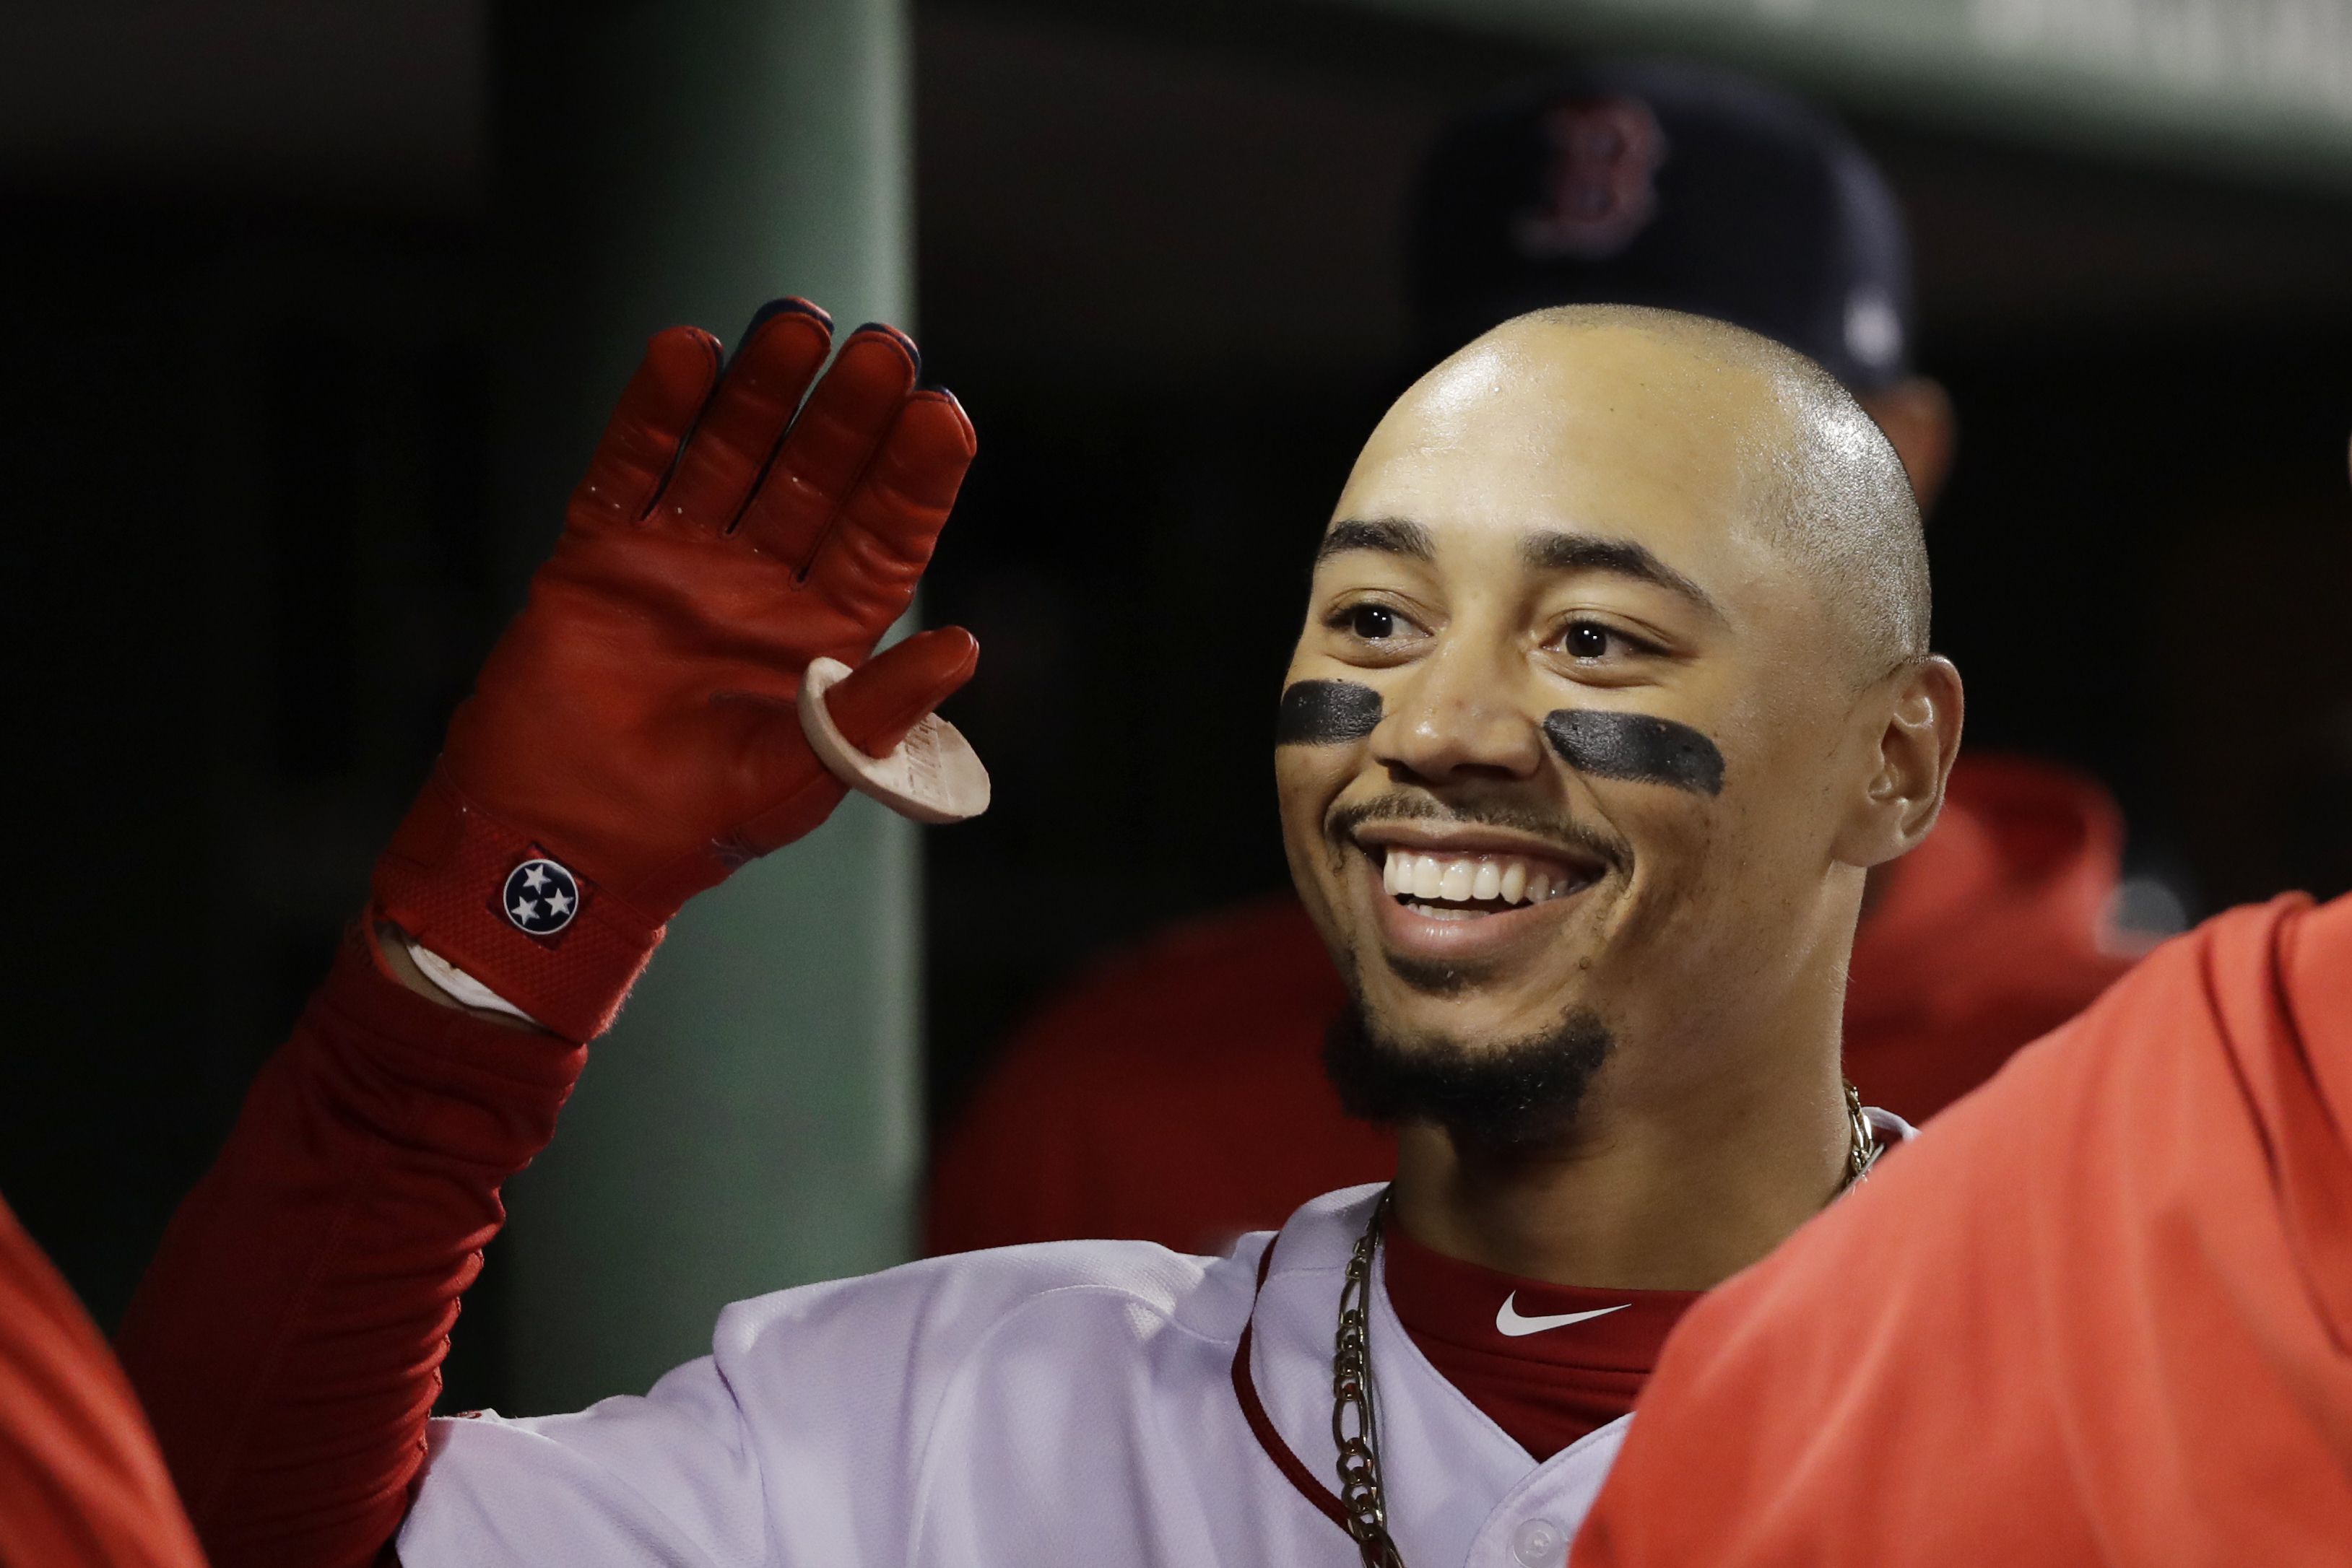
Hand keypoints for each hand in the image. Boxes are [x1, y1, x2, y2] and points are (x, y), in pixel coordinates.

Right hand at [373, 300, 978, 1039]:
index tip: (944, 414)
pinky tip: (688, 353)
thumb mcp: (801, 775)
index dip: (914, 479)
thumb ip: (874, 710)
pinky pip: (634, 468)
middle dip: (848, 415)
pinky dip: (657, 413)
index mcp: (824, 639)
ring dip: (763, 391)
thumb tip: (964, 648)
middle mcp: (762, 587)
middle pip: (817, 478)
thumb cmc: (692, 826)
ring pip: (732, 455)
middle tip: (882, 347)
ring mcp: (683, 564)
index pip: (884, 539)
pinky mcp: (602, 556)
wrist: (560, 845)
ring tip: (797, 322)